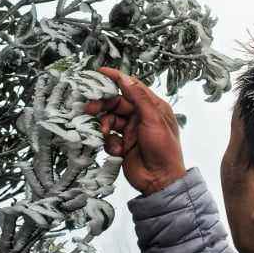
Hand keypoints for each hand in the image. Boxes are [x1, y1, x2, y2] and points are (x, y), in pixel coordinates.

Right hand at [84, 67, 186, 196]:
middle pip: (116, 103)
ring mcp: (131, 131)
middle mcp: (141, 116)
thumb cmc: (164, 149)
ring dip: (104, 125)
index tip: (100, 72)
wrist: (160, 180)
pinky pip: (109, 137)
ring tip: (104, 133)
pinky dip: (109, 142)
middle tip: (89, 108)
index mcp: (152, 107)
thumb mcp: (153, 119)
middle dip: (102, 105)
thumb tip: (126, 78)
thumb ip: (139, 98)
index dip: (116, 79)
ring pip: (110, 120)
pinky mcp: (123, 145)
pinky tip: (117, 150)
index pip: (132, 87)